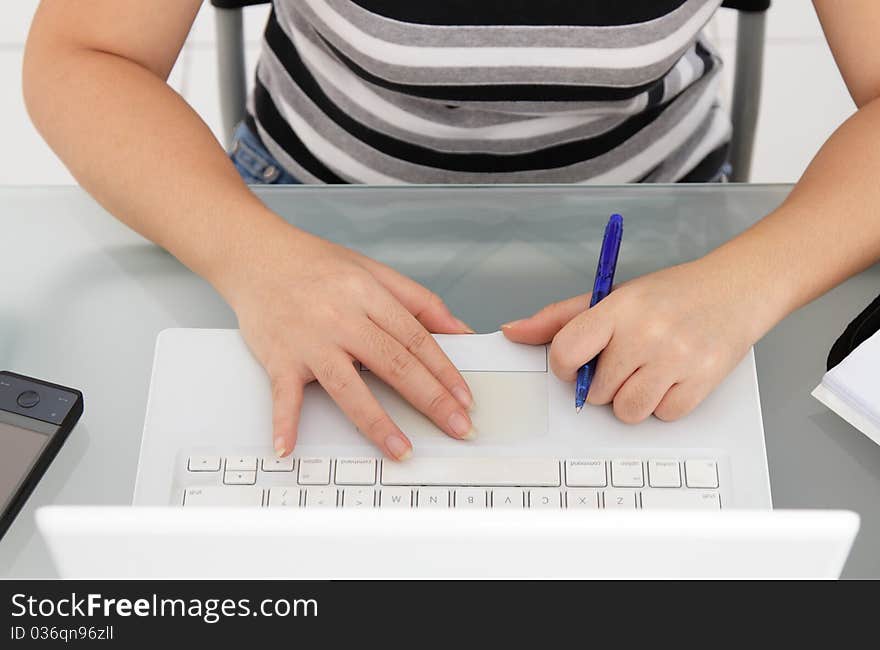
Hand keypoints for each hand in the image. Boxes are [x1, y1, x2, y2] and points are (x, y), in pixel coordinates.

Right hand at [220, 226, 474, 459]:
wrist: (255, 254)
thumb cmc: (314, 264)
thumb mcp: (372, 270)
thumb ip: (418, 300)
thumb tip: (459, 330)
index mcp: (368, 295)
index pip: (416, 339)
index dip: (445, 371)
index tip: (465, 398)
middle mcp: (341, 317)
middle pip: (394, 364)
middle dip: (431, 400)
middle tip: (457, 427)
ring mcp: (309, 340)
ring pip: (348, 386)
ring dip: (377, 423)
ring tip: (403, 450)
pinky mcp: (278, 357)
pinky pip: (283, 395)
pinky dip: (284, 422)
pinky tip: (289, 448)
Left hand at [502, 259, 761, 422]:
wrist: (736, 288)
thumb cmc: (671, 295)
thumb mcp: (613, 296)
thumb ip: (559, 318)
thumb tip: (513, 332)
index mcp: (617, 308)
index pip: (566, 351)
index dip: (565, 367)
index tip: (575, 365)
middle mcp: (646, 333)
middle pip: (597, 391)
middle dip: (604, 383)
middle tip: (624, 361)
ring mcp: (676, 359)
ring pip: (627, 411)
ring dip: (631, 400)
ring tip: (646, 372)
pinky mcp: (702, 380)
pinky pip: (664, 416)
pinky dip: (664, 405)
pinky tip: (671, 378)